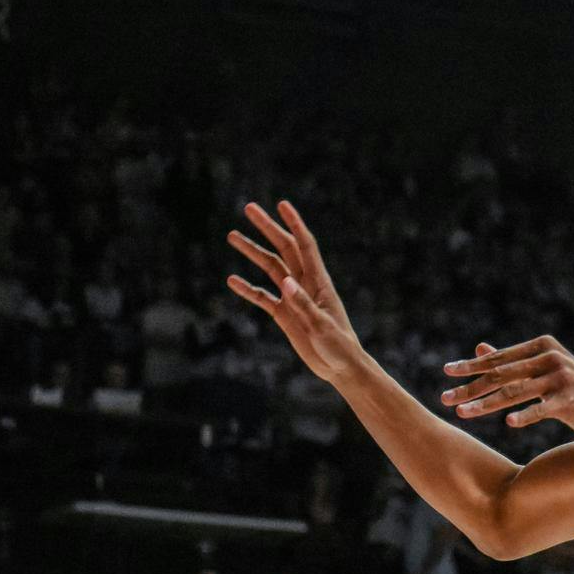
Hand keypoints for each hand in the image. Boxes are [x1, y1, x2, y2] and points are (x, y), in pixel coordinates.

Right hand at [226, 201, 364, 383]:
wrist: (341, 369)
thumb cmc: (339, 347)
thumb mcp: (321, 326)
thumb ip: (303, 305)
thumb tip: (285, 282)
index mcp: (319, 283)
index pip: (305, 246)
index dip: (294, 224)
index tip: (282, 204)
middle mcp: (305, 285)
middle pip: (284, 249)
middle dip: (268, 228)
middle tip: (249, 207)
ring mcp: (293, 298)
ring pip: (271, 268)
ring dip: (253, 252)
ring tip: (232, 236)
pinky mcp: (285, 314)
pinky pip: (263, 297)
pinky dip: (248, 289)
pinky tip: (232, 280)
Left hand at [440, 336, 573, 434]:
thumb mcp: (545, 369)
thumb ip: (513, 359)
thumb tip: (480, 348)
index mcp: (542, 346)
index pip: (500, 358)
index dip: (472, 366)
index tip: (448, 372)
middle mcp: (550, 358)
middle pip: (502, 374)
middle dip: (470, 387)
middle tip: (445, 397)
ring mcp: (561, 378)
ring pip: (514, 392)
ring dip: (485, 404)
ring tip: (462, 413)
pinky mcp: (570, 399)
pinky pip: (541, 409)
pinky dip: (524, 416)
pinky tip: (507, 423)